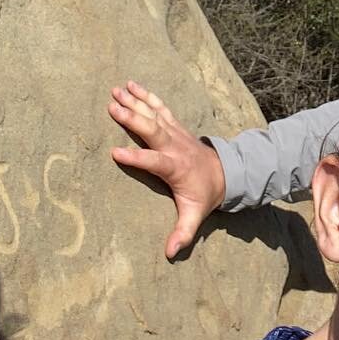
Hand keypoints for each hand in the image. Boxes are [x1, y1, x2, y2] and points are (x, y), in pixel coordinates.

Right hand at [109, 82, 226, 258]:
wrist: (227, 173)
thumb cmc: (205, 195)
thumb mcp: (195, 216)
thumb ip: (183, 233)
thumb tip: (170, 254)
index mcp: (175, 168)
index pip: (154, 161)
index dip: (136, 158)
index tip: (115, 152)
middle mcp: (174, 147)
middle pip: (152, 130)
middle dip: (133, 118)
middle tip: (112, 106)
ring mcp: (175, 133)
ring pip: (154, 114)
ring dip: (136, 101)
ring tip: (116, 90)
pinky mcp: (175, 126)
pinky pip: (160, 107)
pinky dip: (146, 95)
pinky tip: (132, 85)